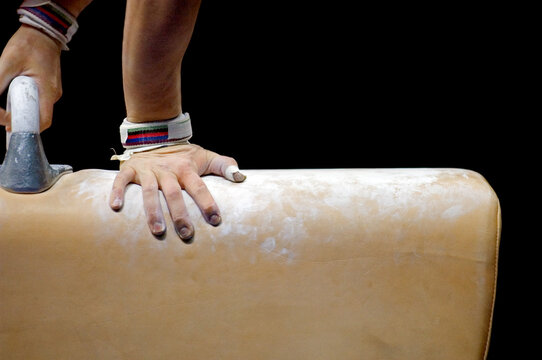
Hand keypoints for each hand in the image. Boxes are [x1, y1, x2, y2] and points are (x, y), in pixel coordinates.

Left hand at [0, 25, 62, 131]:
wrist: (42, 32)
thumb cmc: (28, 44)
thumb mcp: (7, 62)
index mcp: (48, 91)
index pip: (43, 121)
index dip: (26, 126)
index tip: (8, 125)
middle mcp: (53, 94)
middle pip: (39, 116)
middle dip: (21, 119)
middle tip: (4, 115)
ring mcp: (52, 90)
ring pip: (37, 108)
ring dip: (22, 109)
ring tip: (7, 104)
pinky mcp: (48, 86)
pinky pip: (37, 100)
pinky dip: (25, 101)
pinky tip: (14, 93)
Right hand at [109, 143, 245, 241]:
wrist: (156, 135)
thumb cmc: (184, 155)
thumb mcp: (205, 156)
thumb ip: (223, 165)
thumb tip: (241, 176)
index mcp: (186, 168)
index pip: (199, 186)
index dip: (207, 202)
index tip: (216, 219)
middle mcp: (167, 170)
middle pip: (174, 194)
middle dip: (180, 215)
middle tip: (187, 235)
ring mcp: (148, 170)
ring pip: (149, 192)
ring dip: (153, 212)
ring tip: (158, 231)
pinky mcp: (130, 169)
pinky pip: (121, 180)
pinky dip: (117, 192)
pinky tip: (116, 208)